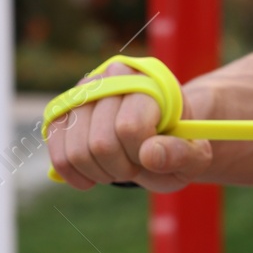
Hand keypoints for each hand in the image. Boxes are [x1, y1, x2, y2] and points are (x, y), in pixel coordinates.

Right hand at [46, 61, 212, 191]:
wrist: (158, 133)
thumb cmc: (177, 145)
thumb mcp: (195, 156)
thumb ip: (183, 155)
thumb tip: (149, 154)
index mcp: (152, 81)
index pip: (129, 127)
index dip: (140, 155)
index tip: (151, 156)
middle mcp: (115, 75)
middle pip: (100, 143)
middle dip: (120, 168)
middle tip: (135, 165)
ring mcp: (85, 89)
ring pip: (76, 151)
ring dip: (99, 173)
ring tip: (117, 168)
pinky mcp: (64, 107)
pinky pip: (56, 148)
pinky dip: (73, 173)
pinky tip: (92, 177)